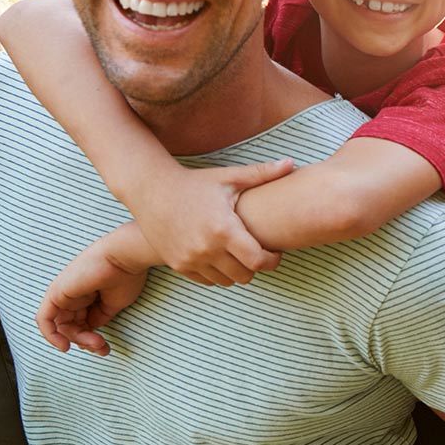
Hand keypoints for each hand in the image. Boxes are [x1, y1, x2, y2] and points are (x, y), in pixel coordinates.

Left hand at [35, 236, 149, 355]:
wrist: (125, 257)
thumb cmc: (126, 276)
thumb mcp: (113, 304)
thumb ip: (99, 318)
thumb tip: (90, 330)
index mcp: (87, 296)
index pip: (81, 323)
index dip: (90, 338)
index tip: (104, 346)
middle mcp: (73, 295)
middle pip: (71, 326)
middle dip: (85, 341)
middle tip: (101, 347)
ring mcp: (64, 294)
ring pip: (61, 326)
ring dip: (77, 339)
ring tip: (95, 343)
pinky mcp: (56, 293)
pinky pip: (45, 319)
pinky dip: (50, 335)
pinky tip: (64, 346)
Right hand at [128, 160, 293, 285]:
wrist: (152, 191)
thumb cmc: (194, 183)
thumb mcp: (229, 177)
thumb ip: (262, 173)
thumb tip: (292, 163)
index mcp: (224, 229)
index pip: (259, 261)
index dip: (272, 260)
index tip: (275, 252)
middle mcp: (206, 249)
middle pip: (246, 276)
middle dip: (256, 266)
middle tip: (258, 252)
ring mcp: (190, 260)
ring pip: (227, 281)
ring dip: (237, 271)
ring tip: (239, 254)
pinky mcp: (178, 266)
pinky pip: (207, 281)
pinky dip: (217, 273)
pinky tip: (220, 257)